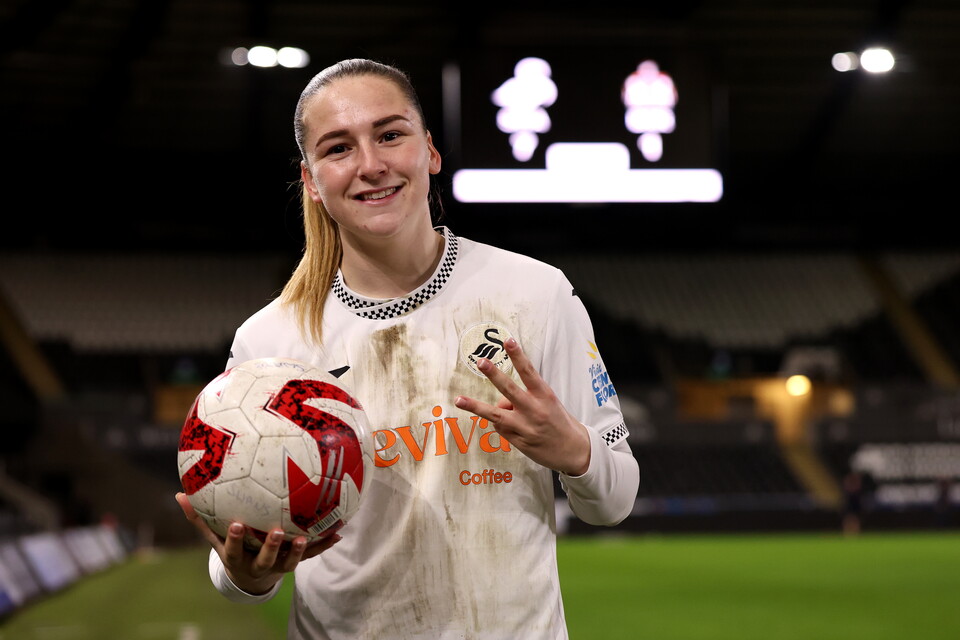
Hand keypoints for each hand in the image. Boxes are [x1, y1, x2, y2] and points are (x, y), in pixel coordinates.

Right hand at [175, 492, 339, 594]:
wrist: (250, 577)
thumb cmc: (232, 548)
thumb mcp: (214, 537)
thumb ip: (199, 518)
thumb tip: (178, 495)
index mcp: (238, 557)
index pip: (234, 549)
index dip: (235, 538)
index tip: (237, 523)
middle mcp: (259, 564)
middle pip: (265, 560)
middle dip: (272, 547)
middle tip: (278, 531)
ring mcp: (278, 565)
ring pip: (290, 562)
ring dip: (299, 550)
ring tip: (306, 536)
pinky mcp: (295, 562)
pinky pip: (311, 554)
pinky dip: (324, 544)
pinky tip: (338, 532)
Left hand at [454, 337, 590, 475]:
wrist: (574, 451)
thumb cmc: (559, 422)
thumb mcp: (549, 404)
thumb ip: (527, 398)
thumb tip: (502, 403)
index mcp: (545, 396)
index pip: (529, 372)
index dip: (518, 356)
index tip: (508, 341)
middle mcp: (534, 410)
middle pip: (509, 390)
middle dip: (494, 375)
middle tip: (481, 362)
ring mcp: (525, 427)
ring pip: (495, 414)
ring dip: (475, 406)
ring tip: (458, 399)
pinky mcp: (518, 441)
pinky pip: (500, 427)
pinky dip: (499, 422)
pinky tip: (512, 425)